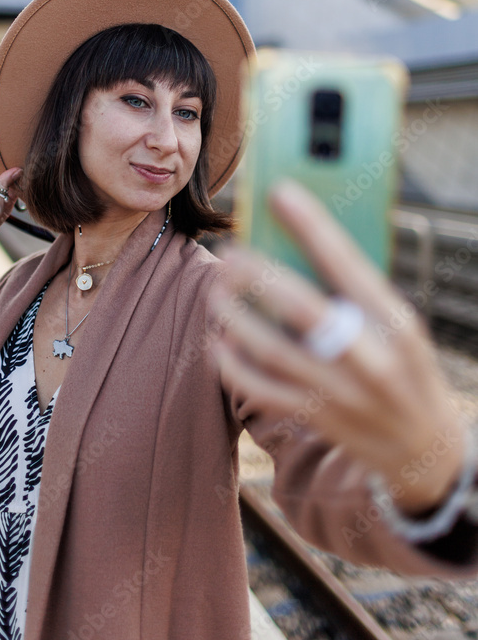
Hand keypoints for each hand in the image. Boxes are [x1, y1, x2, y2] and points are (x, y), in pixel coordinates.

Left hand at [209, 178, 468, 516]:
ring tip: (216, 291)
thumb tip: (297, 242)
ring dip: (234, 316)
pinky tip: (217, 340)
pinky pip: (260, 389)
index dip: (312, 226)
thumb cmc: (404, 365)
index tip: (280, 192)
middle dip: (258, 276)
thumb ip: (356, 291)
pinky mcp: (314, 416)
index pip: (348, 264)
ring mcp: (339, 393)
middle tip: (229, 252)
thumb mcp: (398, 324)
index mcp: (395, 323)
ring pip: (271, 351)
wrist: (423, 447)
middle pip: (302, 309)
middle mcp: (369, 359)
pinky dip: (232, 363)